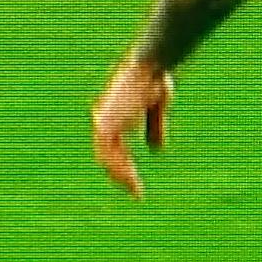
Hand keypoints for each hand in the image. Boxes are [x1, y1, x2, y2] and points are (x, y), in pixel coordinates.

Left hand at [90, 56, 169, 196]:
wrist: (149, 70)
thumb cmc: (154, 80)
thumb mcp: (158, 107)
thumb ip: (155, 127)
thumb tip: (156, 149)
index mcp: (113, 114)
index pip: (112, 145)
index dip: (123, 163)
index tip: (136, 179)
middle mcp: (104, 118)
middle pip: (106, 154)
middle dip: (121, 173)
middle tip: (135, 191)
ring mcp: (103, 121)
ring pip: (106, 158)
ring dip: (121, 175)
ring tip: (136, 190)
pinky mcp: (106, 125)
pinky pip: (110, 154)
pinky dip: (121, 168)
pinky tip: (133, 179)